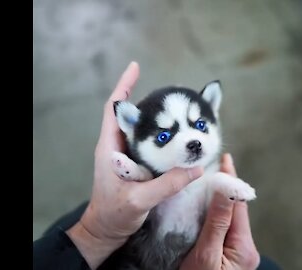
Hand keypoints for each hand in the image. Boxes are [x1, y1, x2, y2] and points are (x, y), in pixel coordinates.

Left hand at [66, 62, 203, 268]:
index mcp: (110, 148)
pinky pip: (148, 144)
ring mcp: (125, 156)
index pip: (115, 110)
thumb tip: (196, 168)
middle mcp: (116, 147)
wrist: (105, 231)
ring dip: (155, 117)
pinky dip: (162, 137)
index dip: (124, 87)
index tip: (135, 67)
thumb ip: (166, 184)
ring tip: (177, 108)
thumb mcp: (140, 200)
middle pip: (130, 114)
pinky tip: (176, 137)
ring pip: (141, 129)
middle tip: (170, 92)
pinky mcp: (134, 166)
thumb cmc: (114, 215)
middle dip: (148, 100)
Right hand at [181, 153, 259, 269]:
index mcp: (243, 246)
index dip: (231, 181)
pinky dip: (211, 213)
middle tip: (212, 166)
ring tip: (206, 180)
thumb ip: (217, 222)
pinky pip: (220, 227)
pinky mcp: (224, 253)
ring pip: (226, 217)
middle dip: (224, 187)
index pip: (238, 205)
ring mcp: (234, 250)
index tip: (225, 160)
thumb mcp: (205, 254)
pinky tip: (201, 204)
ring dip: (216, 199)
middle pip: (234, 209)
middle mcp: (243, 247)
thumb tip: (225, 189)